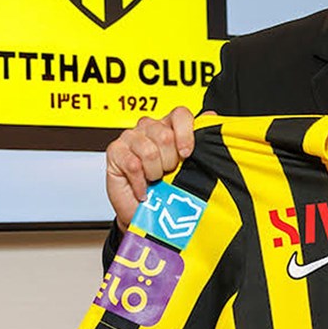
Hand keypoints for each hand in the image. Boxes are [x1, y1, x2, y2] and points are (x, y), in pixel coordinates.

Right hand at [105, 107, 212, 229]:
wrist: (147, 214)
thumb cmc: (168, 188)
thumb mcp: (189, 165)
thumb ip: (199, 139)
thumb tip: (211, 115)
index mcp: (169, 125)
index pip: (180, 114)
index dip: (186, 134)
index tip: (187, 154)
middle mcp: (149, 127)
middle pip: (165, 136)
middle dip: (170, 161)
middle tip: (167, 173)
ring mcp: (131, 137)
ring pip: (149, 151)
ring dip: (155, 173)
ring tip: (155, 180)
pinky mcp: (115, 152)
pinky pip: (133, 165)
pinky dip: (141, 183)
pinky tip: (144, 189)